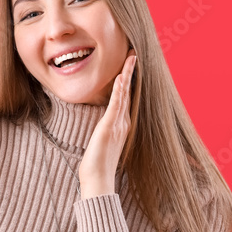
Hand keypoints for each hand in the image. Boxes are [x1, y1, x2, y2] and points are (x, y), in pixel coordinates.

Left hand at [78, 51, 136, 198]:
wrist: (98, 179)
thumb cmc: (97, 163)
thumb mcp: (101, 142)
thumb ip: (103, 131)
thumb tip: (101, 127)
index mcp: (121, 124)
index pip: (125, 97)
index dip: (128, 80)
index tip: (129, 64)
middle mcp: (123, 122)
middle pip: (129, 91)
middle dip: (131, 72)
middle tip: (134, 53)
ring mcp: (118, 125)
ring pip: (125, 94)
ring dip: (127, 75)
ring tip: (131, 58)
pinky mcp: (110, 128)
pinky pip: (117, 105)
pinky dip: (120, 91)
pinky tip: (121, 78)